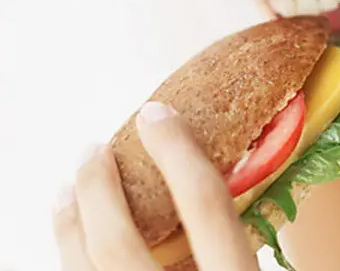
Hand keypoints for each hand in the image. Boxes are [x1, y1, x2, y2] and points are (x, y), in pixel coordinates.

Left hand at [52, 102, 259, 270]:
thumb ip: (246, 236)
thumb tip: (245, 175)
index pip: (205, 206)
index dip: (178, 151)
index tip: (157, 112)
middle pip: (118, 245)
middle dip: (97, 190)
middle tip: (91, 150)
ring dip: (68, 228)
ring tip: (64, 191)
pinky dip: (72, 259)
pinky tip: (73, 242)